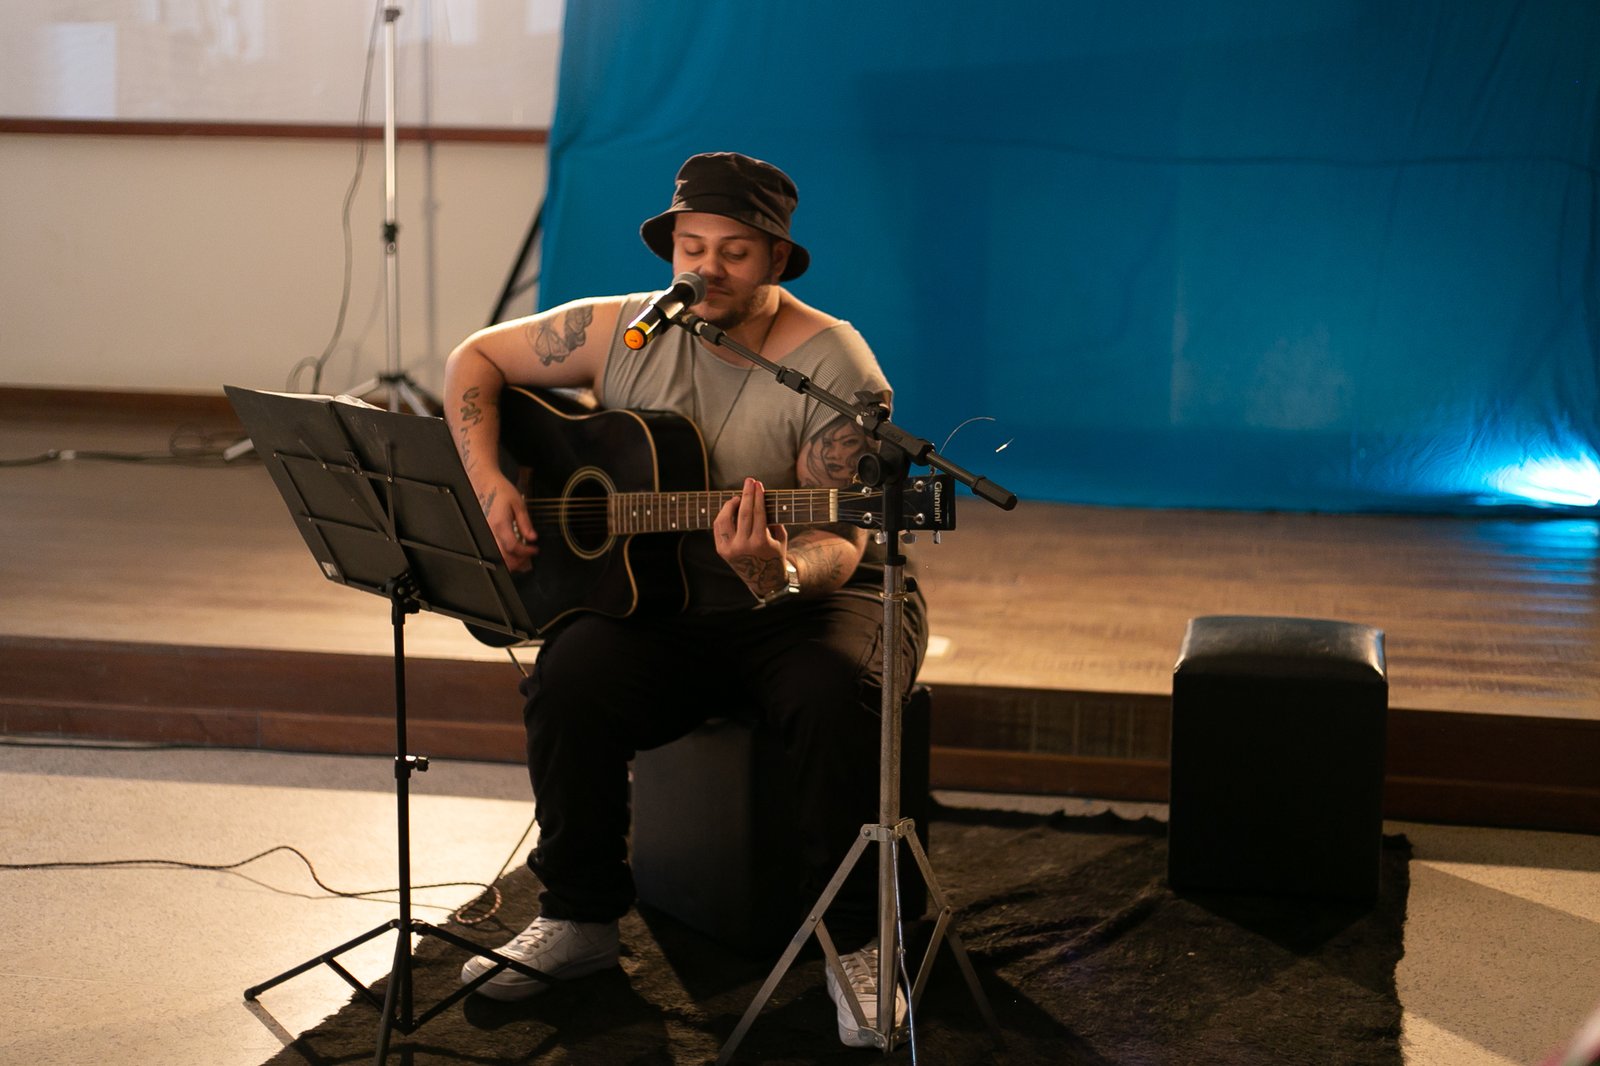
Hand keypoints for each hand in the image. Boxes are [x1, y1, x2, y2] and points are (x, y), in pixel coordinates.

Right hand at [475, 471, 536, 571]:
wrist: (485, 483)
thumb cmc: (500, 491)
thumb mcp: (519, 504)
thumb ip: (525, 523)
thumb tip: (532, 538)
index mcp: (500, 524)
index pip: (513, 547)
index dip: (526, 552)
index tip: (535, 549)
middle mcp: (490, 532)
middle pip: (503, 557)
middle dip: (519, 561)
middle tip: (529, 555)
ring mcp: (486, 534)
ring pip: (497, 557)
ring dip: (511, 561)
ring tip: (523, 556)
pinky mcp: (485, 534)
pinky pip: (493, 550)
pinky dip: (504, 556)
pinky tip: (513, 552)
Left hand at [713, 477, 788, 595]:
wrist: (764, 580)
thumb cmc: (775, 554)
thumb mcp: (780, 538)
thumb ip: (773, 520)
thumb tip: (762, 500)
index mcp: (761, 543)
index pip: (758, 513)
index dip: (758, 497)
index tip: (758, 484)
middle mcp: (743, 546)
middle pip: (743, 513)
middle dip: (746, 494)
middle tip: (749, 481)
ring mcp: (730, 549)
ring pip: (725, 519)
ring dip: (730, 504)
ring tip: (738, 498)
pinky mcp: (722, 551)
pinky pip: (718, 528)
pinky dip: (723, 515)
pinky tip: (731, 508)